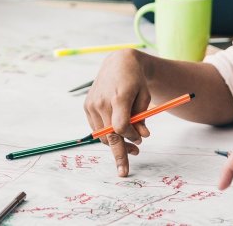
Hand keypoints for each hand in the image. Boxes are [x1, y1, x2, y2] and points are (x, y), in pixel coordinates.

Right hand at [84, 50, 152, 176]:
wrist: (118, 63)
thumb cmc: (135, 80)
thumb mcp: (145, 97)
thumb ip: (142, 118)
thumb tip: (142, 137)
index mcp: (118, 97)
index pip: (121, 127)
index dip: (131, 137)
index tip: (140, 141)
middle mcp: (101, 102)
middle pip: (109, 136)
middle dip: (119, 153)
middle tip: (126, 169)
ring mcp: (92, 104)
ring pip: (101, 135)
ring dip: (114, 144)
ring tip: (131, 147)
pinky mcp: (87, 106)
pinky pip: (96, 128)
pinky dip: (106, 135)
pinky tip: (117, 134)